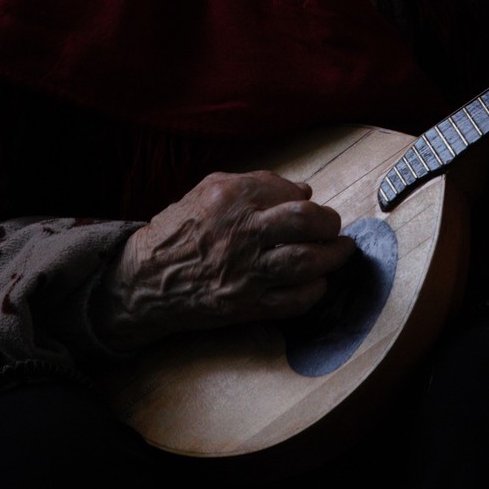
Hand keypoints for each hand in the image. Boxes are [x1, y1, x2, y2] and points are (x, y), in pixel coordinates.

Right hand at [97, 171, 354, 350]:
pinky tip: (318, 281)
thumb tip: (303, 191)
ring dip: (333, 256)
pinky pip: (295, 300)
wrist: (147, 279)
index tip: (307, 203)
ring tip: (341, 251)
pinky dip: (315, 289)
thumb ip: (256, 185)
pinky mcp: (248, 304)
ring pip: (307, 261)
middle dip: (329, 223)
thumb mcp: (208, 191)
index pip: (286, 190)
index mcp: (230, 197)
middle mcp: (242, 231)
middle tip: (333, 227)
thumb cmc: (178, 231)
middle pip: (306, 221)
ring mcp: (247, 270)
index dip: (304, 197)